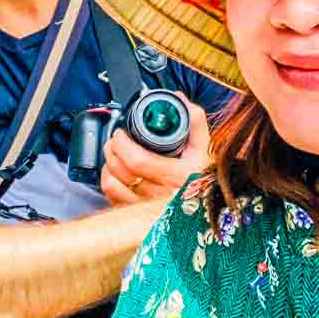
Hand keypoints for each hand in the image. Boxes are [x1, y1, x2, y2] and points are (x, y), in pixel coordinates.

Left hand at [100, 91, 210, 205]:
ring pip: (112, 186)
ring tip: (115, 155)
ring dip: (108, 166)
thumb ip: (195, 122)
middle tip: (116, 139)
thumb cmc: (206, 180)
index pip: (137, 161)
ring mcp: (146, 210)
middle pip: (120, 172)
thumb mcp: (206, 149)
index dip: (122, 143)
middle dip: (112, 150)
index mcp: (176, 178)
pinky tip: (117, 174)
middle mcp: (160, 197)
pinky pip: (113, 199)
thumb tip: (179, 100)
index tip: (122, 133)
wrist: (210, 208)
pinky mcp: (137, 218)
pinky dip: (110, 183)